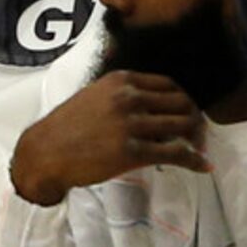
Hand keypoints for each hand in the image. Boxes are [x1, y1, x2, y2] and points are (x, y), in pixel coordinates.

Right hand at [9, 71, 207, 206]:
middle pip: (181, 103)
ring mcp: (131, 124)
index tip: (187, 112)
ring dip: (197, 139)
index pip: (169, 84)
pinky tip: (202, 165)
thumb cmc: (66, 128)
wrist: (44, 153)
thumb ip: (121, 95)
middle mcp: (129, 98)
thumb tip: (151, 107)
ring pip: (182, 126)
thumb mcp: (94, 96)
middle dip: (195, 119)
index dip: (185, 99)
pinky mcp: (132, 151)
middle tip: (197, 134)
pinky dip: (194, 159)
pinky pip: (176, 152)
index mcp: (121, 81)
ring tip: (198, 149)